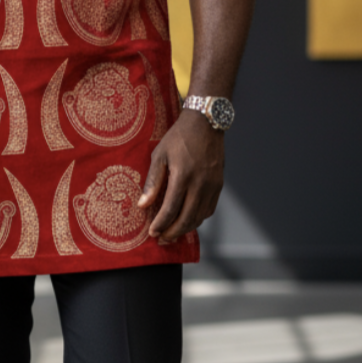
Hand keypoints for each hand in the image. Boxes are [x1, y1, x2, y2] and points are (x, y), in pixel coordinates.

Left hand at [138, 112, 224, 242]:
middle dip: (173, 232)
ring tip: (172, 233)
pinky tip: (187, 220)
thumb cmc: (179, 138)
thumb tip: (143, 205)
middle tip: (162, 239)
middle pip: (187, 218)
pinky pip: (209, 209)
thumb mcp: (159, 155)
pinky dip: (198, 219)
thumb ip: (152, 181)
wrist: (205, 124)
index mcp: (183, 175)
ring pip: (200, 217)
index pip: (171, 208)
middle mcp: (200, 183)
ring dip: (185, 228)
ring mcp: (212, 185)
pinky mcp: (219, 185)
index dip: (161, 224)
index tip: (153, 232)